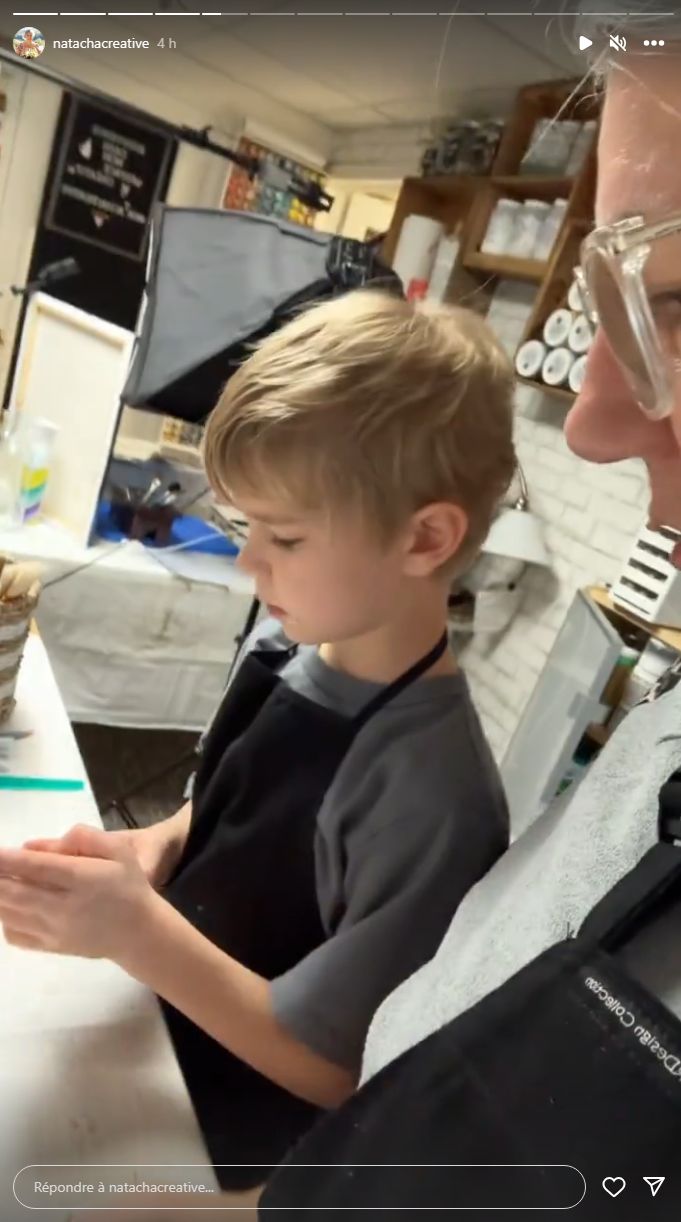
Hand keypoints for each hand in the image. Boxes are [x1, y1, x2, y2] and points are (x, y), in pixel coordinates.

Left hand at [0, 823, 160, 958]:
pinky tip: (7, 905)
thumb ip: (84, 837)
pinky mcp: (51, 947)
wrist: (139, 933)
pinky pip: (15, 934)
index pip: (37, 868)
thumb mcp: (119, 850)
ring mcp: (55, 932)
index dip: (8, 860)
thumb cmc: (128, 885)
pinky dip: (4, 919)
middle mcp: (64, 908)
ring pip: (10, 915)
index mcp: (82, 879)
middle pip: (16, 893)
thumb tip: (36, 846)